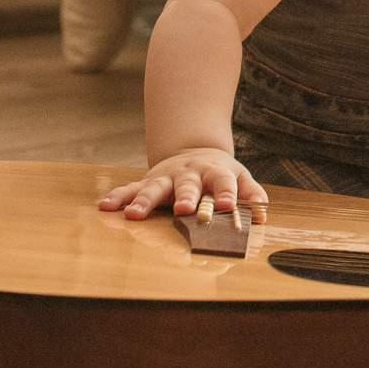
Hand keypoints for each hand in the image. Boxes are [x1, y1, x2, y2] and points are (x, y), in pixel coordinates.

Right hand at [99, 148, 269, 222]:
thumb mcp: (239, 178)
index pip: (223, 183)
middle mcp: (188, 174)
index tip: (227, 206)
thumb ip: (251, 194)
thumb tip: (264, 215)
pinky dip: (118, 197)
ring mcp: (166, 178)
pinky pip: (130, 189)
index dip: (226, 194)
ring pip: (154, 188)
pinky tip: (105, 206)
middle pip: (187, 186)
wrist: (195, 151)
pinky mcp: (147, 182)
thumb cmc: (220, 174)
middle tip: (184, 209)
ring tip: (134, 214)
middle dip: (185, 197)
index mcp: (214, 173)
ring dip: (144, 201)